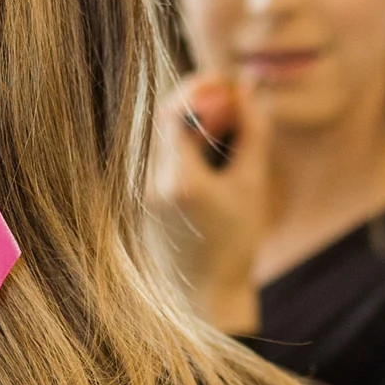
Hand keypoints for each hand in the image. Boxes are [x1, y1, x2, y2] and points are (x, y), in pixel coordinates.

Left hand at [146, 73, 269, 331]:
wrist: (202, 299)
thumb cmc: (233, 246)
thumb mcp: (251, 187)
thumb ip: (252, 133)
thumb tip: (251, 86)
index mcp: (178, 182)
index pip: (177, 111)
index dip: (202, 88)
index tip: (228, 84)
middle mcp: (147, 182)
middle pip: (161, 116)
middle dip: (196, 100)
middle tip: (228, 99)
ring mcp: (134, 190)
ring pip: (156, 132)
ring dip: (187, 120)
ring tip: (222, 133)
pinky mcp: (131, 195)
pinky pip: (152, 152)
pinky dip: (178, 142)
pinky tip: (204, 157)